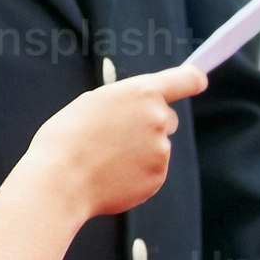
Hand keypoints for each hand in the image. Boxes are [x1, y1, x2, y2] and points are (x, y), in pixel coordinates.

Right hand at [28, 61, 210, 218]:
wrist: (61, 180)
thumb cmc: (67, 138)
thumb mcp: (94, 102)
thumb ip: (125, 101)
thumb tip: (137, 109)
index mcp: (142, 92)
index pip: (185, 79)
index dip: (193, 79)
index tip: (198, 80)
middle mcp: (159, 118)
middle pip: (168, 118)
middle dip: (150, 125)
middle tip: (118, 135)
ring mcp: (161, 150)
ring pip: (158, 147)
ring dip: (140, 151)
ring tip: (106, 158)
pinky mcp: (158, 177)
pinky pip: (152, 171)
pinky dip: (137, 173)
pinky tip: (112, 174)